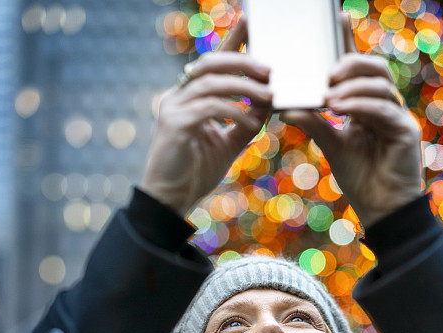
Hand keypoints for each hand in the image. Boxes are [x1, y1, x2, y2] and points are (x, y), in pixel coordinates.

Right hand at [140, 18, 272, 215]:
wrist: (171, 200)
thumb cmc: (196, 172)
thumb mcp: (228, 144)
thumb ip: (245, 124)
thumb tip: (268, 106)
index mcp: (190, 97)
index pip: (214, 62)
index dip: (233, 41)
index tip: (252, 23)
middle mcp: (178, 96)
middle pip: (211, 63)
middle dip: (244, 61)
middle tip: (271, 70)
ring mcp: (173, 108)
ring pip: (211, 83)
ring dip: (244, 86)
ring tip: (269, 95)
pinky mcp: (174, 125)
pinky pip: (209, 108)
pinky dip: (234, 111)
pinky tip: (252, 120)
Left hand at [281, 17, 421, 227]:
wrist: (381, 210)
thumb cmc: (360, 177)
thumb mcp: (331, 145)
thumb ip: (314, 124)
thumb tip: (287, 107)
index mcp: (367, 104)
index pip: (358, 68)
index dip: (349, 42)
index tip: (337, 18)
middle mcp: (385, 105)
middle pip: (373, 68)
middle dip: (350, 63)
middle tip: (327, 72)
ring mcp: (398, 116)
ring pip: (380, 85)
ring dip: (353, 85)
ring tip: (329, 94)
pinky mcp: (406, 131)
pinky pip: (383, 108)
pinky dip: (361, 105)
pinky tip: (341, 108)